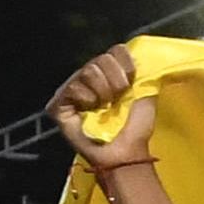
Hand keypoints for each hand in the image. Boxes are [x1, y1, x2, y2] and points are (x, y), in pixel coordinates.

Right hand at [52, 49, 155, 168]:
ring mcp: (73, 89)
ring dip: (103, 92)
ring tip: (104, 108)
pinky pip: (74, 87)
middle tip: (116, 100)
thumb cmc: (135, 128)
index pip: (116, 50)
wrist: (125, 152)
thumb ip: (142, 71)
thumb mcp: (145, 94)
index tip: (131, 83)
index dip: (127, 64)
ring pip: (88, 70)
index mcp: (110, 72)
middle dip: (116, 82)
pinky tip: (89, 111)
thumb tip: (142, 54)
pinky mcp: (59, 103)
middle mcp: (89, 77)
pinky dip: (86, 99)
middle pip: (102, 58)